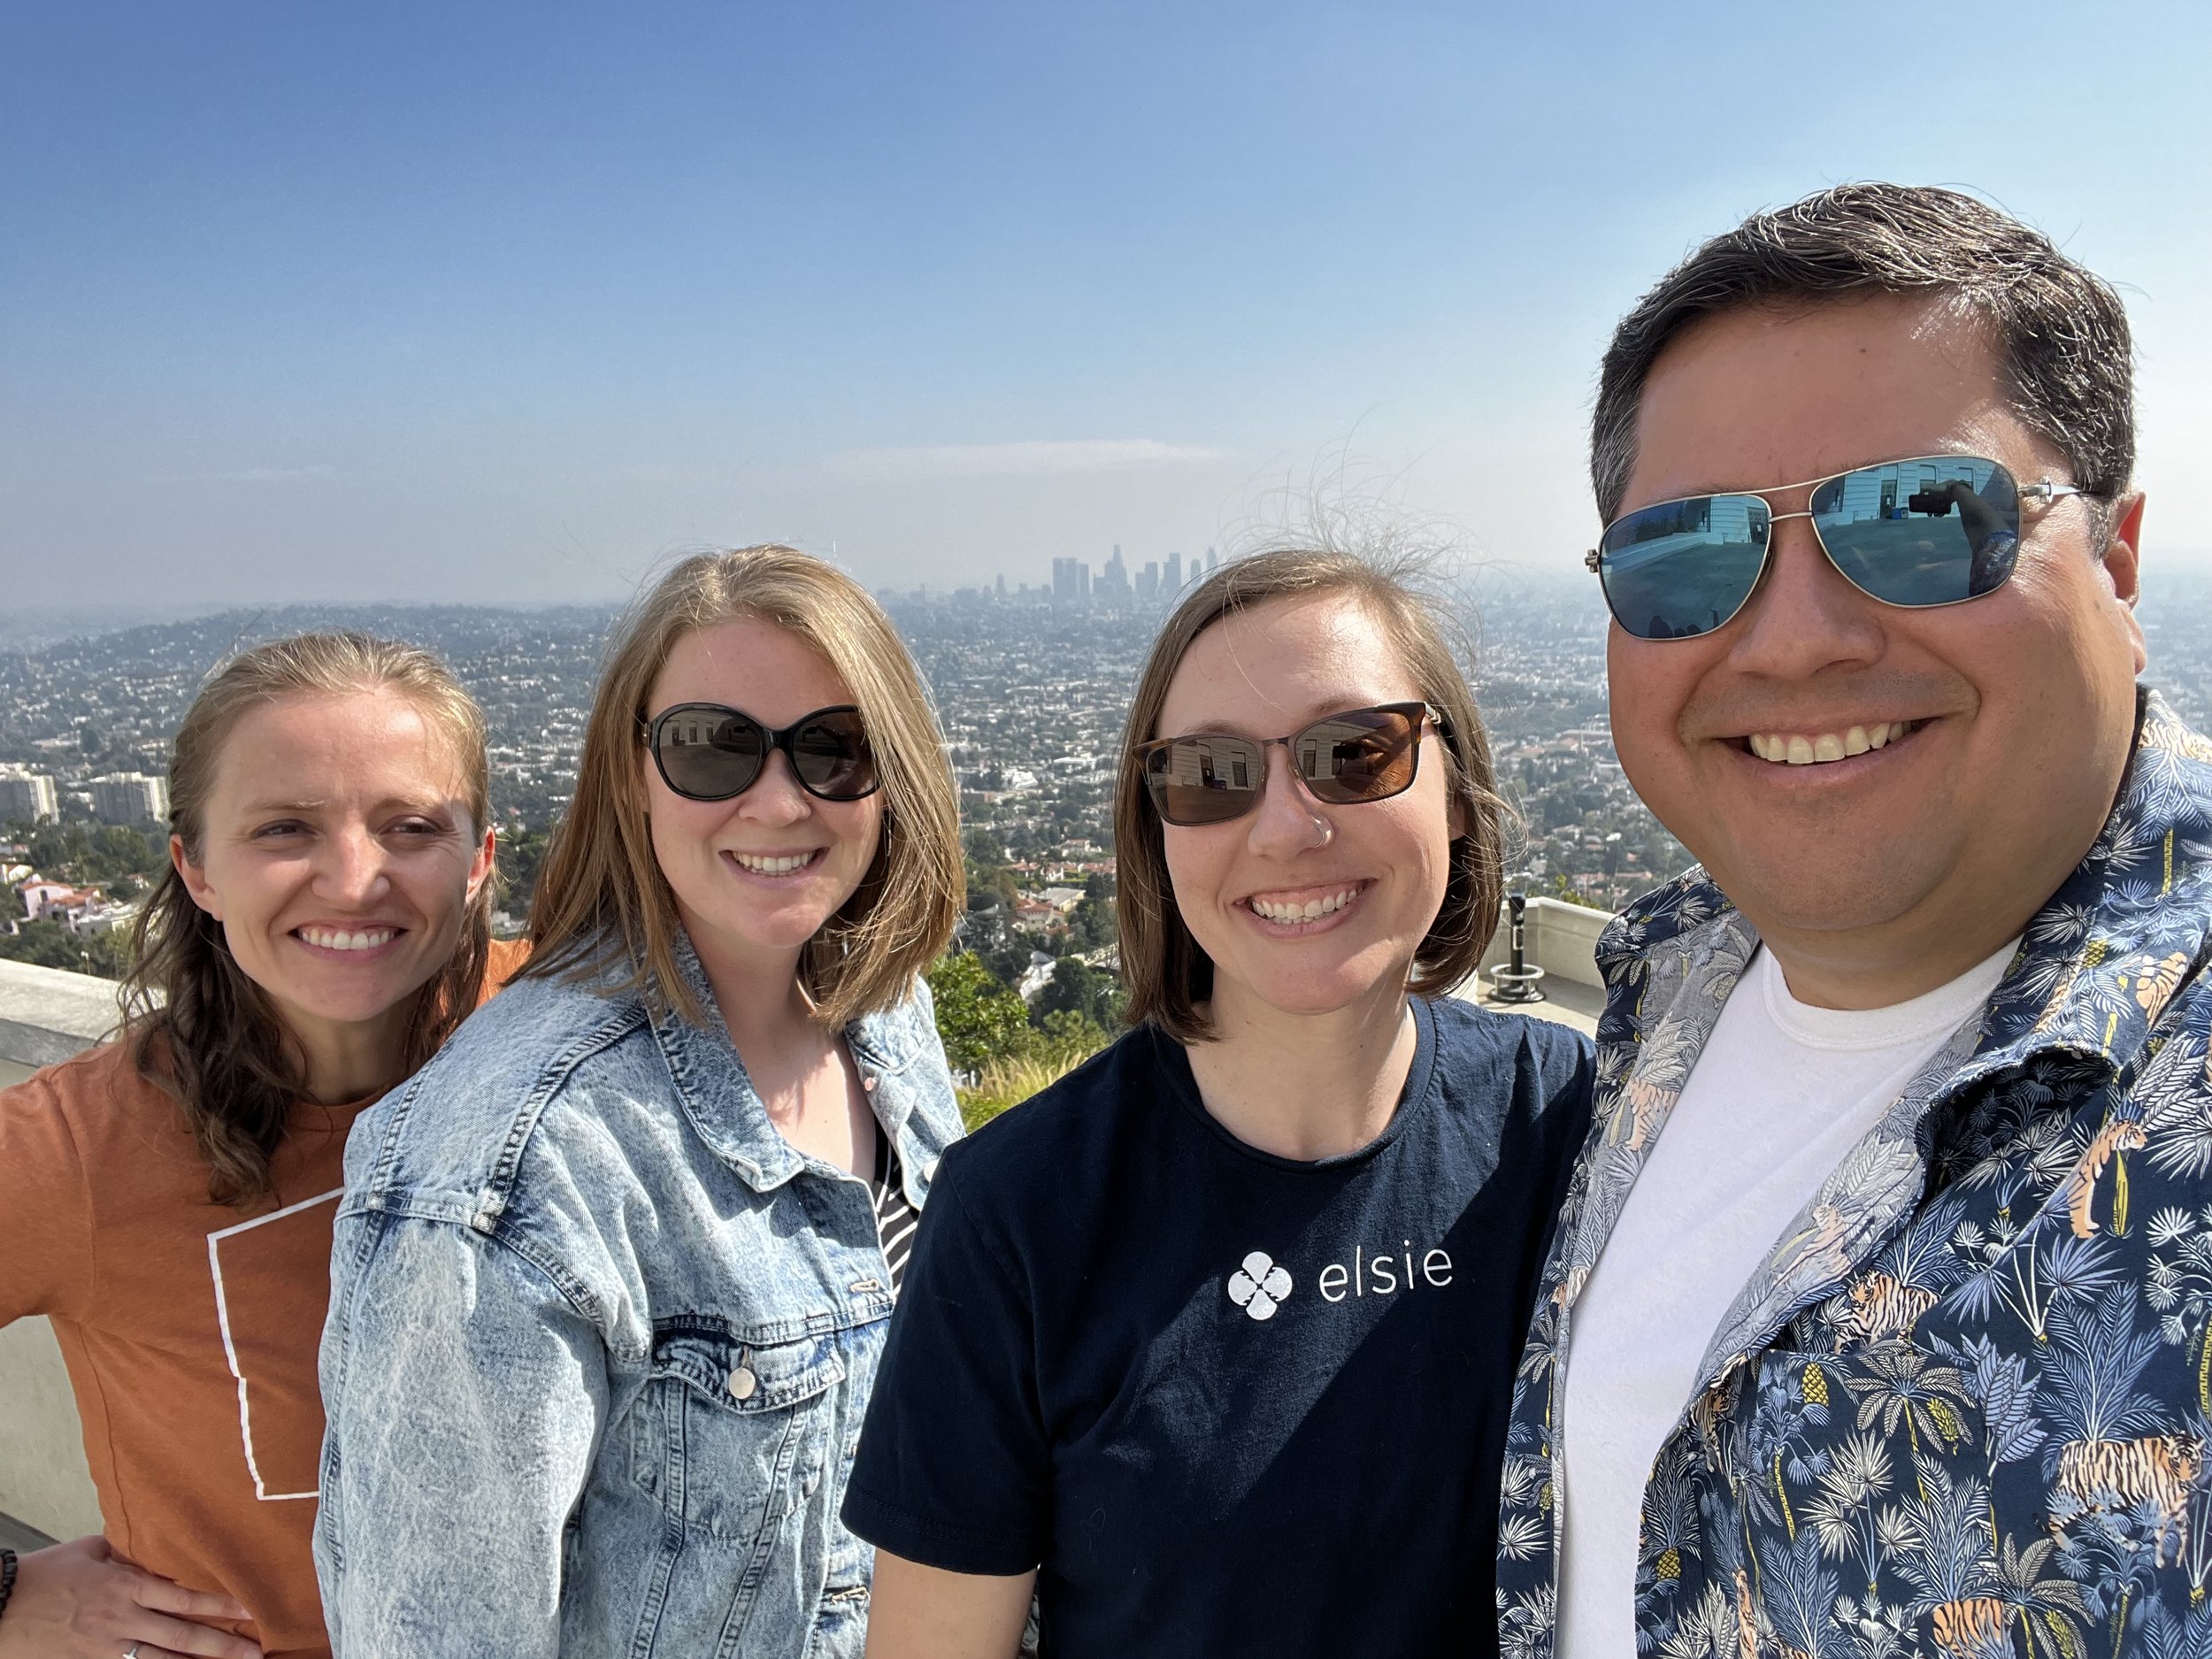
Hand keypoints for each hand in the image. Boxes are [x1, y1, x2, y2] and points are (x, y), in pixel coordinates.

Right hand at [0, 1536, 261, 1658]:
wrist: (1, 1607)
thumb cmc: (44, 1573)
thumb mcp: (90, 1550)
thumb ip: (126, 1551)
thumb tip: (152, 1547)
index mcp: (126, 1585)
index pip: (183, 1597)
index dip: (219, 1605)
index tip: (248, 1610)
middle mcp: (123, 1619)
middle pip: (182, 1637)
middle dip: (222, 1646)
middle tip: (256, 1653)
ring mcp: (106, 1647)